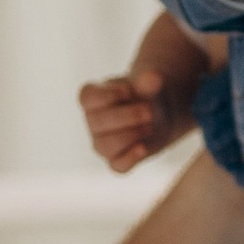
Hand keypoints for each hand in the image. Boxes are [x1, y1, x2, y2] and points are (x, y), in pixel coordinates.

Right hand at [79, 64, 198, 173]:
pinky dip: (130, 158)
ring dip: (129, 136)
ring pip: (105, 146)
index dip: (108, 95)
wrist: (155, 115)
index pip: (88, 98)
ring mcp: (102, 143)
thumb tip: (155, 76)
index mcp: (92, 99)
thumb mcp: (146, 84)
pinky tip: (144, 148)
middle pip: (98, 122)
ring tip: (150, 126)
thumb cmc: (142, 95)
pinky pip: (117, 166)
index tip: (129, 91)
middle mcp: (92, 122)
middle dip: (126, 116)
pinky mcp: (116, 160)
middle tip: (149, 111)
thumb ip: (149, 81)